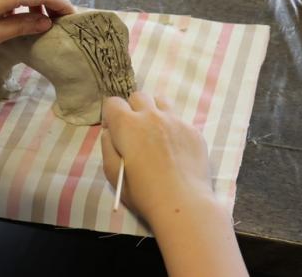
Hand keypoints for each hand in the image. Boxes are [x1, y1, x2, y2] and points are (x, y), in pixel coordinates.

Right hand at [100, 91, 213, 225]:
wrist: (183, 204)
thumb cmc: (143, 192)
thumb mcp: (112, 173)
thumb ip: (107, 147)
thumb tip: (110, 133)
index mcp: (127, 125)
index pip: (113, 102)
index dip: (110, 115)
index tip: (114, 131)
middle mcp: (151, 116)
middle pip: (138, 96)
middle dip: (132, 109)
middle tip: (135, 131)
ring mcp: (175, 121)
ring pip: (162, 102)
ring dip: (154, 111)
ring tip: (156, 133)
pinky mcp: (193, 131)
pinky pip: (179, 120)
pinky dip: (173, 129)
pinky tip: (175, 151)